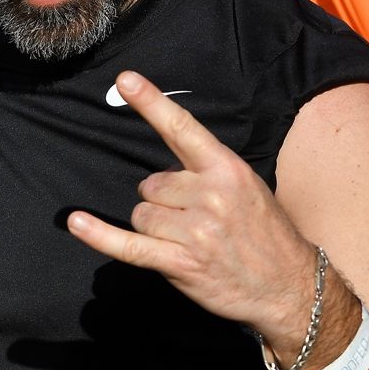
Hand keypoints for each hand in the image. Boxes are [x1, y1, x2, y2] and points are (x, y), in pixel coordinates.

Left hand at [66, 71, 314, 343]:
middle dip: (164, 203)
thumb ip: (206, 172)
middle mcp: (210, 195)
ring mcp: (195, 230)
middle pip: (150, 185)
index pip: (182, 129)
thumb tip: (161, 172)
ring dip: (155, 229)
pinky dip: (100, 235)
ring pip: (141, 215)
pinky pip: (128, 245)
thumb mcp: (247, 189)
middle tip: (197, 223)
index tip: (125, 80)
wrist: (292, 289)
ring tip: (191, 243)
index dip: (151, 103)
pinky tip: (77, 222)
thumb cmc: (265, 236)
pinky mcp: (180, 262)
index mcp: (227, 170)